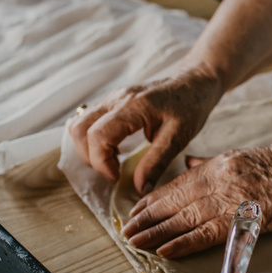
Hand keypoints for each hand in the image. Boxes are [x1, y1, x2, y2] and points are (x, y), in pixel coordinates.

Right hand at [69, 65, 222, 193]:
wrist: (192, 84)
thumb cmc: (190, 107)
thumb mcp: (179, 138)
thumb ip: (156, 162)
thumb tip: (139, 188)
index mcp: (133, 107)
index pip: (98, 135)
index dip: (101, 162)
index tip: (117, 176)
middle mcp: (116, 99)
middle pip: (79, 129)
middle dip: (90, 157)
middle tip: (113, 171)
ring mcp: (111, 97)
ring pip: (78, 123)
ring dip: (87, 148)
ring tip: (112, 161)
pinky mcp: (111, 101)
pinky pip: (88, 120)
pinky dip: (91, 138)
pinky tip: (112, 148)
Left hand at [121, 143, 271, 257]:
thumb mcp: (240, 154)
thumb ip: (210, 163)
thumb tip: (188, 165)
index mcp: (216, 166)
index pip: (176, 185)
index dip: (153, 200)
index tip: (136, 211)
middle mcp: (217, 182)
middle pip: (174, 203)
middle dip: (147, 219)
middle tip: (126, 231)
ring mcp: (229, 201)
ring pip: (184, 220)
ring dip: (157, 234)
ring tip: (136, 243)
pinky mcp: (243, 221)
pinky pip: (207, 235)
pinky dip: (184, 243)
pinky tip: (165, 250)